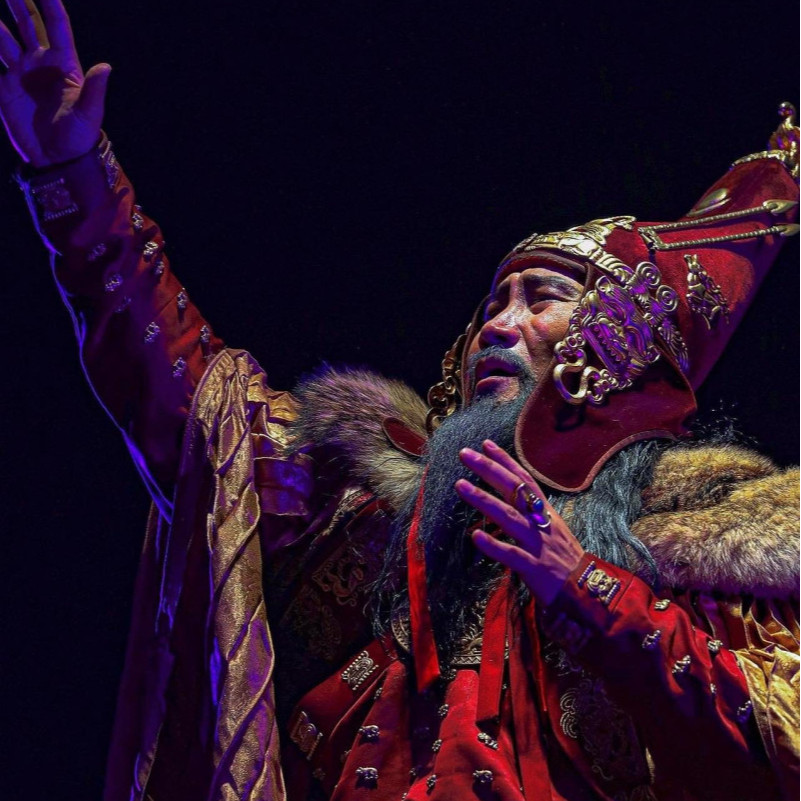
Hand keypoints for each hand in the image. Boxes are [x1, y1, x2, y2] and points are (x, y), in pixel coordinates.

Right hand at [0, 0, 109, 165]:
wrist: (58, 160)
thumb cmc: (79, 138)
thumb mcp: (89, 115)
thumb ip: (94, 90)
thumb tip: (106, 67)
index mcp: (63, 64)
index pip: (55, 25)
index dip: (48, 1)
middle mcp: (40, 63)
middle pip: (26, 22)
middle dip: (16, 0)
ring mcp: (20, 73)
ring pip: (1, 37)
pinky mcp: (4, 88)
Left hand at [455, 439, 584, 605]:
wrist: (590, 595)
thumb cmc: (566, 562)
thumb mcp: (552, 531)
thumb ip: (532, 515)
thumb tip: (510, 499)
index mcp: (545, 514)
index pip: (524, 480)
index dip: (506, 461)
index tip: (485, 444)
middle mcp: (541, 524)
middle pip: (513, 490)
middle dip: (488, 470)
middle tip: (464, 453)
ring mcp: (538, 545)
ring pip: (508, 517)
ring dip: (483, 500)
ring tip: (459, 485)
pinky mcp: (535, 569)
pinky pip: (512, 555)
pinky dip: (494, 545)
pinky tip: (475, 536)